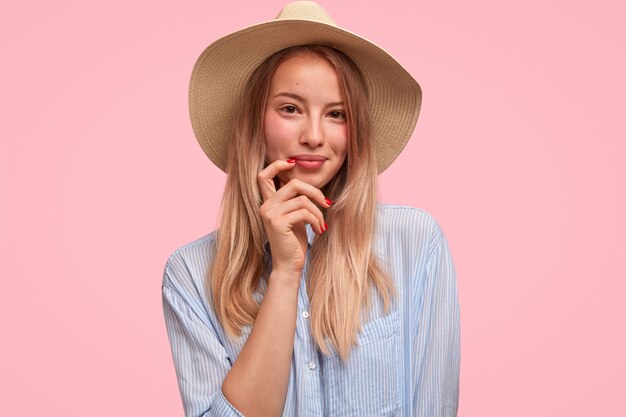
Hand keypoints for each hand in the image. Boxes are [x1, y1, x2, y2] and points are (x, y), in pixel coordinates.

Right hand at [257, 160, 330, 278]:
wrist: (288, 266)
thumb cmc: (294, 242)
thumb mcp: (295, 216)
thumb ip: (296, 200)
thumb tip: (311, 186)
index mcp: (268, 203)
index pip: (263, 176)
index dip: (277, 165)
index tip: (293, 163)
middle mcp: (265, 206)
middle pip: (293, 184)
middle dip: (314, 192)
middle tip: (327, 204)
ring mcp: (270, 214)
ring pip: (302, 200)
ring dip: (318, 212)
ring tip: (322, 225)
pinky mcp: (278, 223)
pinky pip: (304, 212)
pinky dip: (316, 220)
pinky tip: (319, 231)